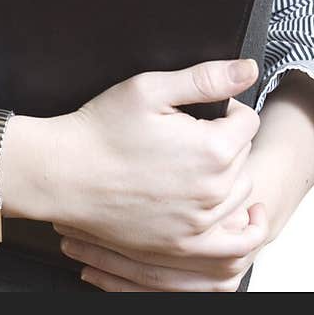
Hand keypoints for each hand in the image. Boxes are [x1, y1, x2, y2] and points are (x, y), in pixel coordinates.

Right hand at [36, 58, 265, 275]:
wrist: (65, 174)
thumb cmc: (102, 129)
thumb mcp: (150, 88)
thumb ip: (206, 78)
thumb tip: (248, 69)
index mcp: (212, 148)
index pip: (247, 120)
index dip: (225, 108)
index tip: (199, 110)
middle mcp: (214, 190)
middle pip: (244, 155)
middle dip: (224, 139)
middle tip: (188, 133)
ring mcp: (200, 223)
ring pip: (240, 191)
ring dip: (228, 174)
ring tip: (195, 163)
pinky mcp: (185, 245)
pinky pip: (235, 243)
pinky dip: (243, 227)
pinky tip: (240, 215)